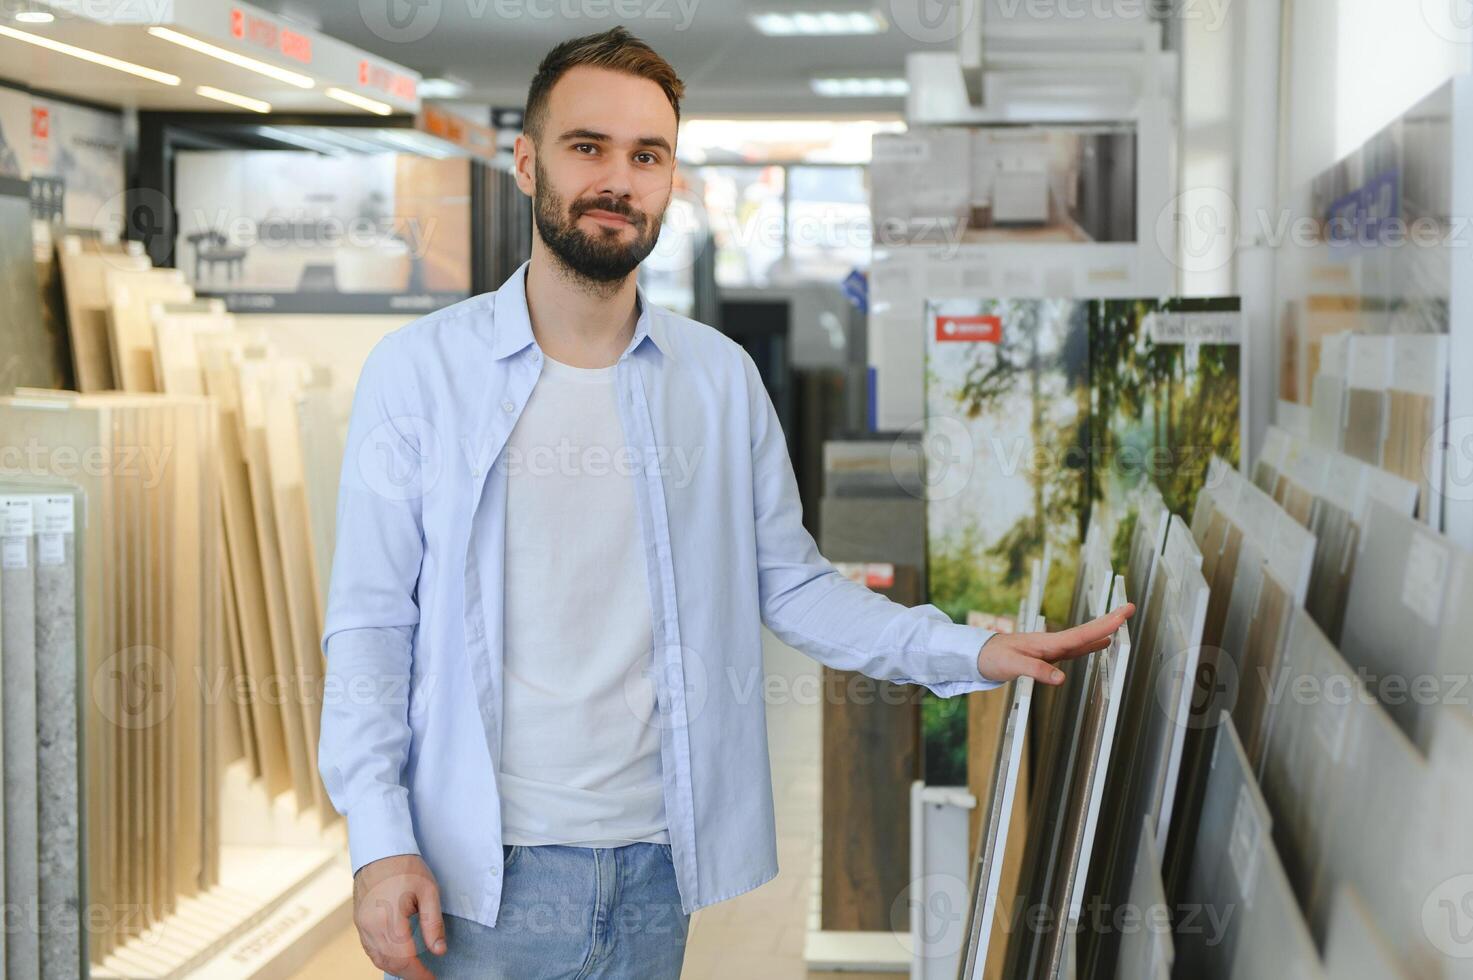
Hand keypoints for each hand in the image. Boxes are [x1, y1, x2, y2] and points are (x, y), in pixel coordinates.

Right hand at [353, 853, 444, 979]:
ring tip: (414, 970)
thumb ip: (433, 924)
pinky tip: (396, 959)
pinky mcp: (359, 921)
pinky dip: (383, 959)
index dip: (419, 974)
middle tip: (426, 976)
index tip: (432, 979)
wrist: (380, 849)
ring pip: (377, 958)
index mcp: (389, 920)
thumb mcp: (429, 891)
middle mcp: (371, 926)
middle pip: (390, 963)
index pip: (404, 959)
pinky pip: (370, 949)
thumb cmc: (406, 867)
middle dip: (409, 974)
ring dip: (396, 968)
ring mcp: (362, 925)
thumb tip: (439, 951)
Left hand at [977, 603, 1134, 685]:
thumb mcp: (1011, 666)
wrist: (979, 655)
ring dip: (1102, 630)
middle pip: (1086, 631)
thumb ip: (1036, 671)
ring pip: (1083, 638)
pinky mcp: (1048, 654)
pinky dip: (1090, 644)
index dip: (1103, 625)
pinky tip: (1101, 643)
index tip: (1122, 614)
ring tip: (1122, 622)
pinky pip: (1075, 648)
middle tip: (1130, 608)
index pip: (1081, 634)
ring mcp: (1051, 647)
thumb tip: (1061, 679)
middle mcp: (1052, 642)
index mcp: (1047, 643)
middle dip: (1108, 620)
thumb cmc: (993, 658)